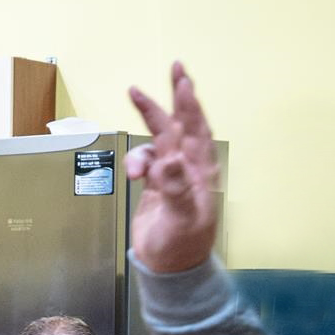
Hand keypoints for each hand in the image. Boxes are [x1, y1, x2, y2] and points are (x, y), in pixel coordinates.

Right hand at [126, 62, 222, 274]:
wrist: (170, 269)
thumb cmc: (181, 246)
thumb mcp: (181, 219)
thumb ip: (175, 188)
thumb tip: (168, 159)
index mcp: (201, 172)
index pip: (195, 130)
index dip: (188, 104)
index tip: (182, 80)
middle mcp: (189, 168)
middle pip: (182, 124)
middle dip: (176, 95)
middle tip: (175, 65)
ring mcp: (173, 175)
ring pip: (159, 139)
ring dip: (148, 120)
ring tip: (135, 95)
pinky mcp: (159, 185)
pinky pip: (146, 160)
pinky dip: (137, 161)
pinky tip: (133, 175)